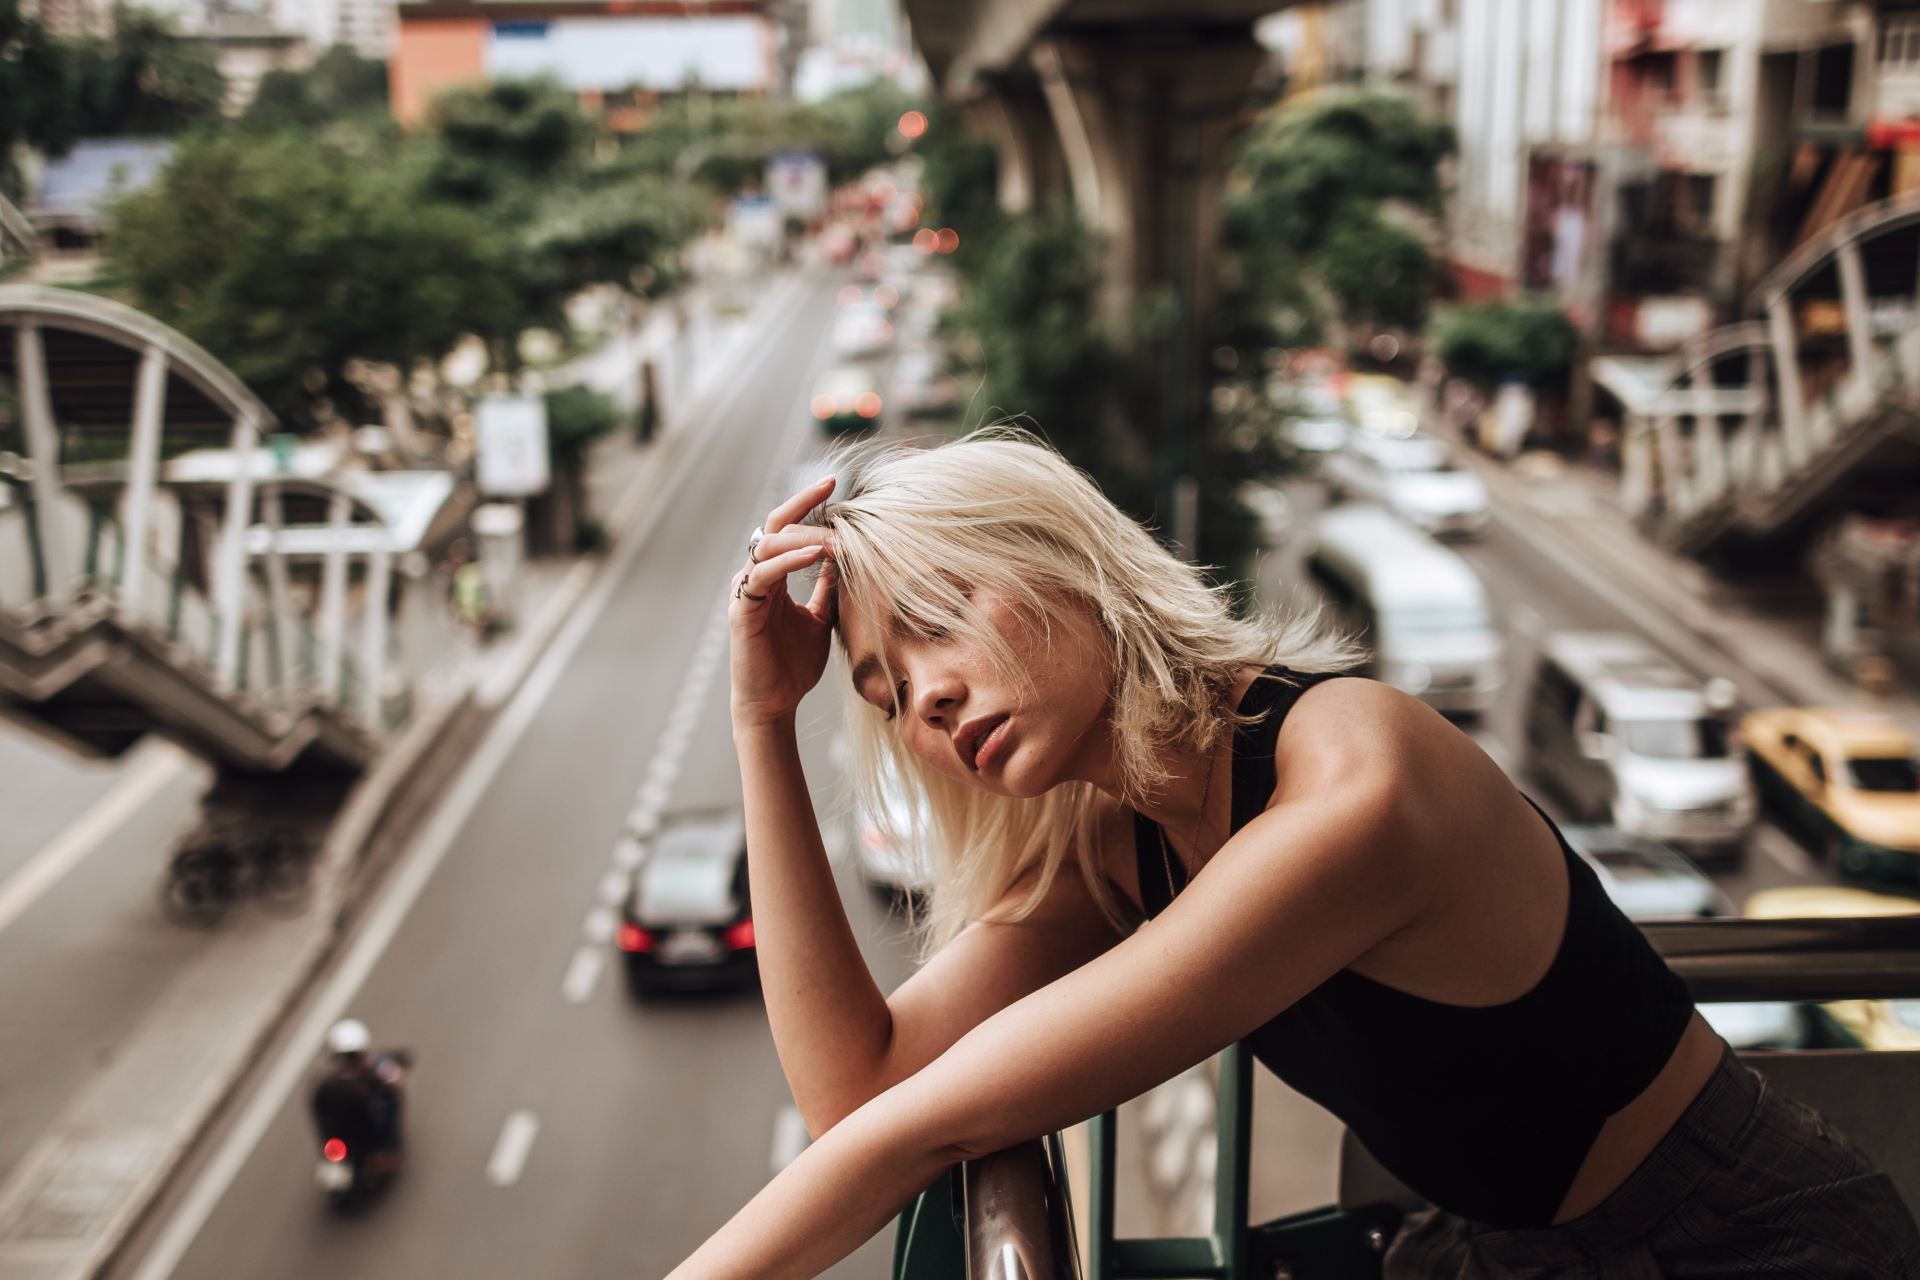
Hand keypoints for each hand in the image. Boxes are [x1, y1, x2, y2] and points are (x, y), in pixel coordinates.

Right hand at [730, 475, 837, 728]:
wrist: (774, 703)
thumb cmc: (793, 664)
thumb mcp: (820, 618)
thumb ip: (825, 588)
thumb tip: (840, 559)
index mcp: (772, 577)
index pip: (786, 527)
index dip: (806, 503)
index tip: (832, 483)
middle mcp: (755, 578)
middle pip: (774, 526)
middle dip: (803, 505)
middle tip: (833, 491)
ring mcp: (746, 592)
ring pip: (768, 545)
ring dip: (804, 536)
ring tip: (836, 537)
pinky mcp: (742, 611)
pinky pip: (762, 576)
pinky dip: (788, 561)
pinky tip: (815, 555)